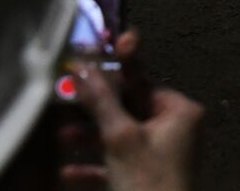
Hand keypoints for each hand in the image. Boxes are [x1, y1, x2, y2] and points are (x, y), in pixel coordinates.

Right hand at [66, 65, 202, 190]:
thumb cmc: (148, 182)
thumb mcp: (120, 137)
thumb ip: (101, 100)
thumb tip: (83, 67)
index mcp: (180, 112)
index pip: (141, 82)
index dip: (111, 72)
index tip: (86, 60)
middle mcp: (175, 130)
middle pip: (126, 110)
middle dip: (93, 112)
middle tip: (62, 104)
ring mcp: (162, 157)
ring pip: (119, 139)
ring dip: (89, 139)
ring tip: (59, 139)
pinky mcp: (148, 180)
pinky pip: (118, 166)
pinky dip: (95, 168)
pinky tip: (67, 174)